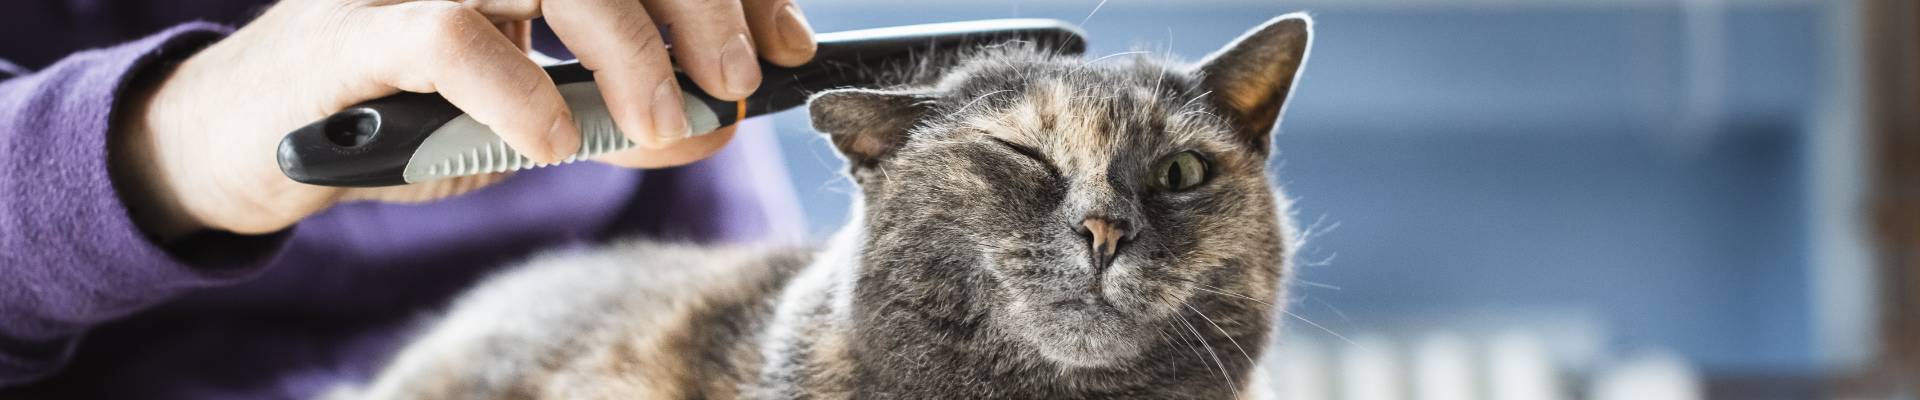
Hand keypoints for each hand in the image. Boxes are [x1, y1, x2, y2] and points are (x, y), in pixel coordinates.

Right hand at [111, 0, 816, 239]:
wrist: (259, 139)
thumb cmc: (407, 106)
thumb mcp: (540, 108)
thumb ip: (626, 110)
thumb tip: (723, 118)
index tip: (786, 45)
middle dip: (701, 6)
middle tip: (736, 83)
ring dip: (629, 52)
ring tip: (663, 124)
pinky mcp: (354, 27)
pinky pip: (454, 35)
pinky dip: (521, 90)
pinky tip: (553, 141)